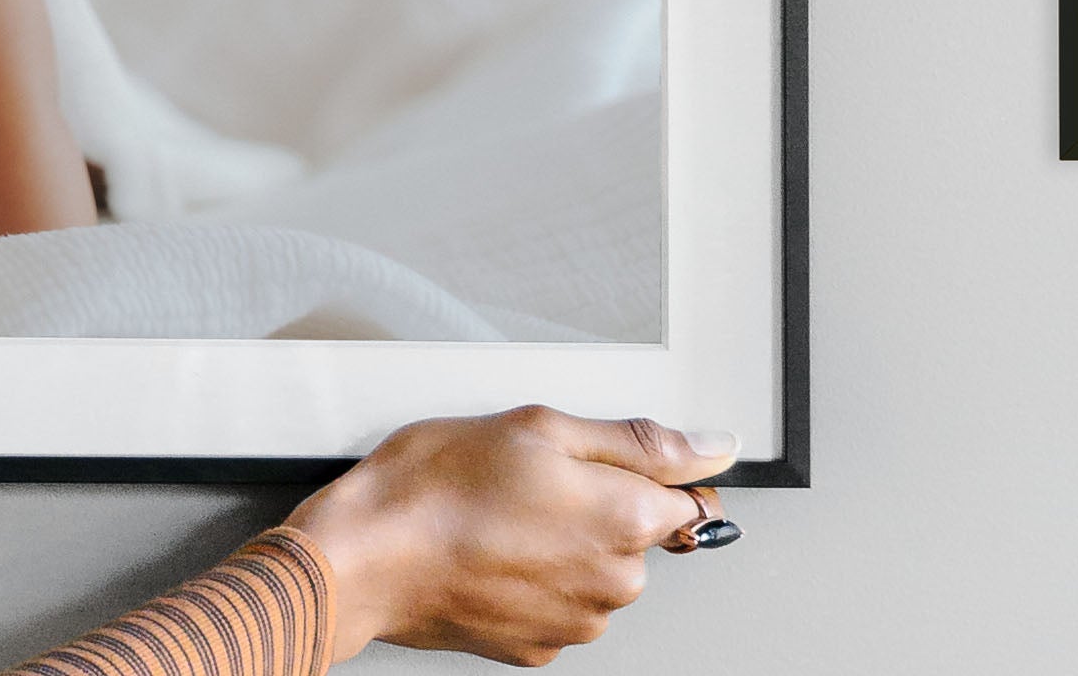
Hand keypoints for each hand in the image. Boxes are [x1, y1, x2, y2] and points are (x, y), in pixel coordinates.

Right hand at [283, 406, 737, 665]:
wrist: (364, 556)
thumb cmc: (435, 487)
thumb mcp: (540, 428)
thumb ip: (640, 441)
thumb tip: (713, 448)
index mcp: (624, 520)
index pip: (691, 502)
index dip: (648, 476)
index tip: (603, 468)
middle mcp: (612, 583)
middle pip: (637, 538)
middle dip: (597, 507)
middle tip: (528, 480)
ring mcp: (574, 622)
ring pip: (595, 574)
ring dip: (563, 546)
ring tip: (498, 517)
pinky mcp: (536, 648)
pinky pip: (557, 605)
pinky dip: (533, 581)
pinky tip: (489, 553)